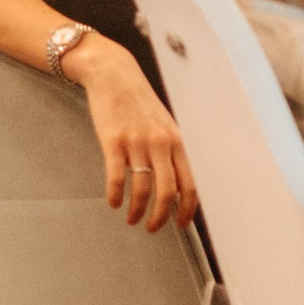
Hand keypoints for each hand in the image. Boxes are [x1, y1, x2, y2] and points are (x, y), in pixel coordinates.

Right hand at [65, 37, 197, 231]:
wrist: (114, 75)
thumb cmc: (139, 102)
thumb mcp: (164, 124)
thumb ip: (172, 151)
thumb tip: (177, 184)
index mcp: (176, 141)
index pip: (190, 183)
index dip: (187, 209)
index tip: (181, 224)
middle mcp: (160, 143)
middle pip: (167, 192)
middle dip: (161, 217)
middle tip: (153, 229)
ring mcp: (136, 142)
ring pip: (142, 189)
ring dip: (137, 210)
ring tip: (132, 218)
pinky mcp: (113, 142)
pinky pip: (117, 177)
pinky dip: (115, 195)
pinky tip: (113, 202)